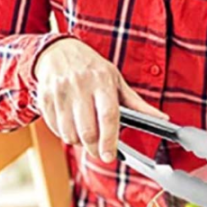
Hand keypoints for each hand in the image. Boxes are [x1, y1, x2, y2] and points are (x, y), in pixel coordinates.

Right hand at [35, 39, 167, 161]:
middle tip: (100, 153)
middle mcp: (79, 86)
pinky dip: (65, 134)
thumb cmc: (91, 68)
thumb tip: (162, 119)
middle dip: (95, 149)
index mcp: (101, 81)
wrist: (57, 51)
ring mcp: (60, 92)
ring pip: (70, 133)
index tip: (110, 156)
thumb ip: (137, 103)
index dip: (109, 140)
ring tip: (86, 136)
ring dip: (79, 142)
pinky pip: (55, 129)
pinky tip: (72, 126)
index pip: (108, 116)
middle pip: (88, 130)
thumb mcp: (115, 80)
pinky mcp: (44, 99)